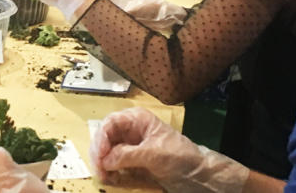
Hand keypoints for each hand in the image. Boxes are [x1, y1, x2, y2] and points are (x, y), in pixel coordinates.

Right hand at [94, 107, 249, 191]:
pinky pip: (113, 161)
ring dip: (102, 162)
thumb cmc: (179, 156)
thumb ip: (127, 155)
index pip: (110, 123)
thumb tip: (105, 160)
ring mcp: (130, 143)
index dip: (101, 139)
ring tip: (104, 176)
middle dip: (99, 152)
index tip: (100, 156)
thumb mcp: (153, 154)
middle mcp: (130, 128)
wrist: (197, 174)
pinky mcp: (131, 158)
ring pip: (107, 149)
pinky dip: (109, 169)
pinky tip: (110, 177)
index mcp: (137, 119)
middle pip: (105, 136)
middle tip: (99, 170)